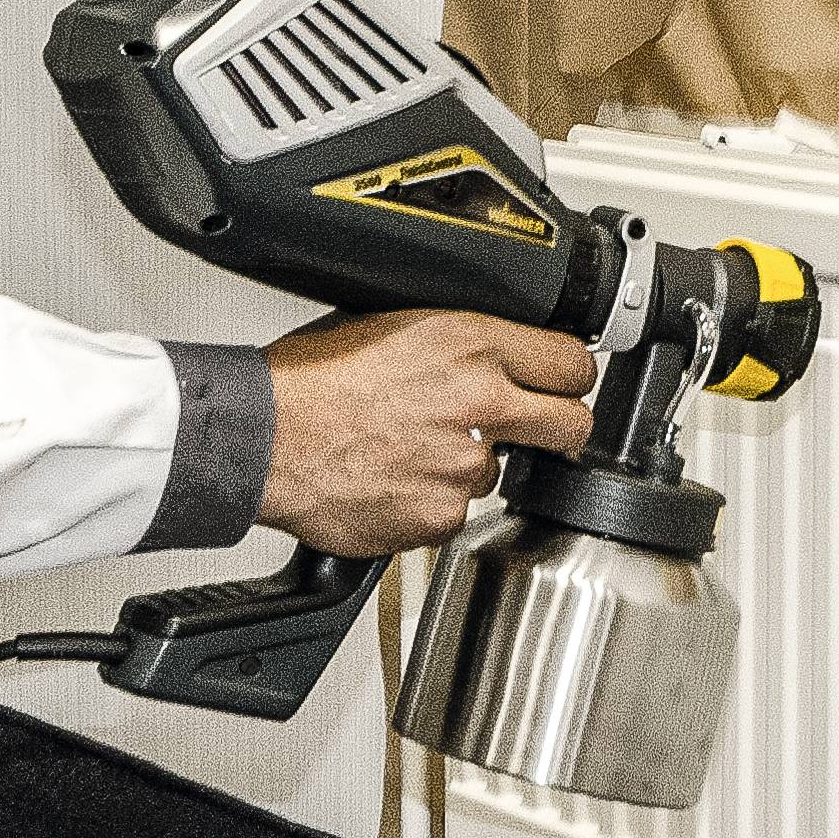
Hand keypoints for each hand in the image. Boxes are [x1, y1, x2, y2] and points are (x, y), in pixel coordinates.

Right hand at [259, 310, 596, 557]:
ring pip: (507, 473)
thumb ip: (459, 339)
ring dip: (476, 466)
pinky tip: (396, 480)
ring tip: (416, 451)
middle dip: (558, 427)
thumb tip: (496, 346)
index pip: (574, 363)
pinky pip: (460, 511)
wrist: (264, 439)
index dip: (568, 376)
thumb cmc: (310, 381)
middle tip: (531, 427)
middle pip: (574, 424)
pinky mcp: (442, 516)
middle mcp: (480, 403)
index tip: (558, 384)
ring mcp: (465, 466)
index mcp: (470, 344)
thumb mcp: (393, 322)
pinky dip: (435, 501)